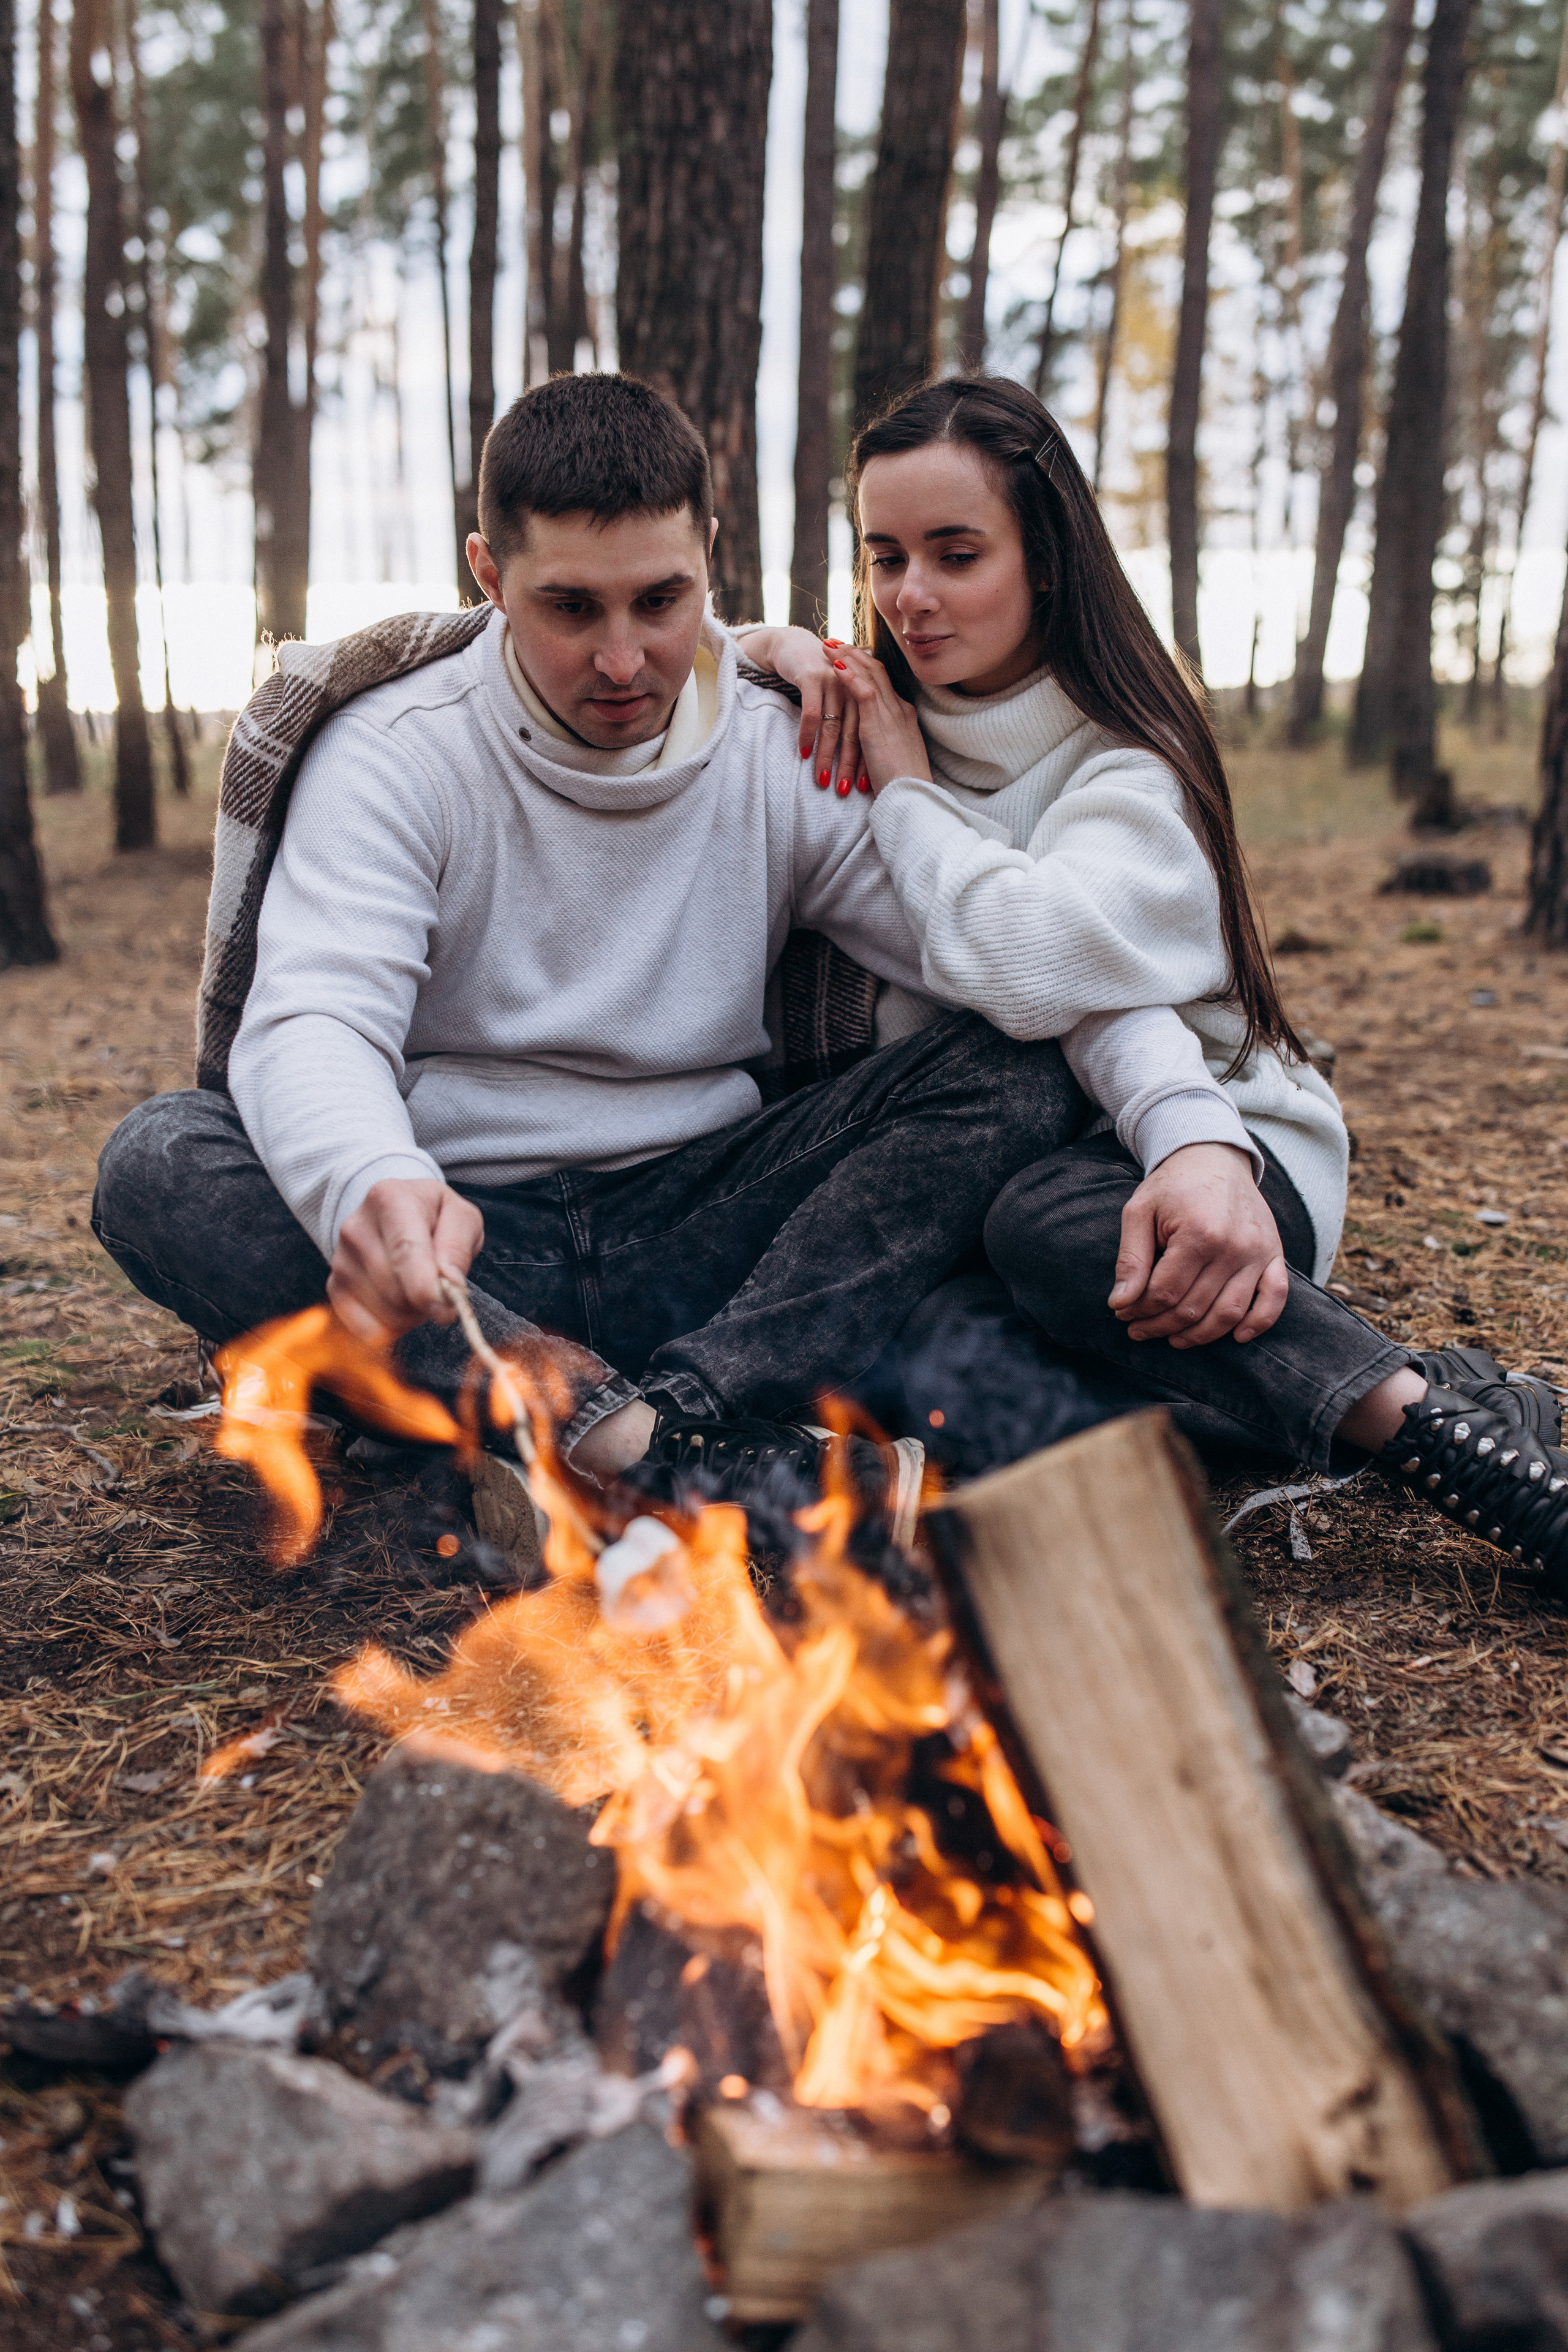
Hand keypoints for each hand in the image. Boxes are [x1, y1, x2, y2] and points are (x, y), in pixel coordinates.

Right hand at [328, 1176, 483, 1344]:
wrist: (395, 1213)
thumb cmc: (434, 1216)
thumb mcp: (461, 1216)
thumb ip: (458, 1246)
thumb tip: (450, 1285)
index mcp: (390, 1199)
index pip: (406, 1251)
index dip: (426, 1289)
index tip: (446, 1312)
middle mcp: (356, 1228)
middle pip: (396, 1290)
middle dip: (426, 1303)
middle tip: (440, 1288)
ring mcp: (340, 1260)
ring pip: (384, 1314)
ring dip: (412, 1316)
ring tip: (418, 1289)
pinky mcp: (335, 1287)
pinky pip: (366, 1330)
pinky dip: (391, 1328)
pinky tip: (400, 1305)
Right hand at [736, 624, 863, 793]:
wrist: (795, 648)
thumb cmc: (820, 680)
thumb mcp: (842, 699)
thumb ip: (853, 721)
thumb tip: (858, 758)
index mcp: (865, 695)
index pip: (871, 735)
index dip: (868, 761)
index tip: (866, 787)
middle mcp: (853, 689)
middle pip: (855, 733)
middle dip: (850, 765)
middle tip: (845, 790)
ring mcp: (834, 683)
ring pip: (833, 726)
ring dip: (827, 756)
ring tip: (822, 779)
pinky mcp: (814, 678)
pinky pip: (812, 713)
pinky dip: (807, 735)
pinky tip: (803, 753)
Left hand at [826, 645, 931, 793]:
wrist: (912, 796)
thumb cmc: (902, 784)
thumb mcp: (894, 757)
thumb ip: (884, 743)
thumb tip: (873, 743)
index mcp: (904, 715)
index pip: (884, 682)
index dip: (865, 666)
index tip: (849, 655)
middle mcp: (899, 709)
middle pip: (876, 671)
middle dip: (854, 653)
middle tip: (834, 640)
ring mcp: (891, 714)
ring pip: (869, 675)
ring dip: (846, 658)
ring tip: (827, 645)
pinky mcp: (878, 724)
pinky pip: (863, 692)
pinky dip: (848, 676)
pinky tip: (833, 665)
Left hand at [1108, 1143, 1287, 1347]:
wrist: (1214, 1156)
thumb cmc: (1173, 1186)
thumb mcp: (1139, 1211)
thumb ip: (1130, 1258)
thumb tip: (1121, 1303)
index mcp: (1198, 1233)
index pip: (1165, 1292)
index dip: (1140, 1310)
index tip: (1123, 1313)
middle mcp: (1234, 1247)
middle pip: (1193, 1307)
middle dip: (1160, 1325)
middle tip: (1139, 1329)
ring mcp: (1258, 1252)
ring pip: (1229, 1314)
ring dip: (1199, 1335)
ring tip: (1173, 1338)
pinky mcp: (1275, 1254)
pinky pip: (1275, 1298)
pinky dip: (1258, 1323)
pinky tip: (1235, 1337)